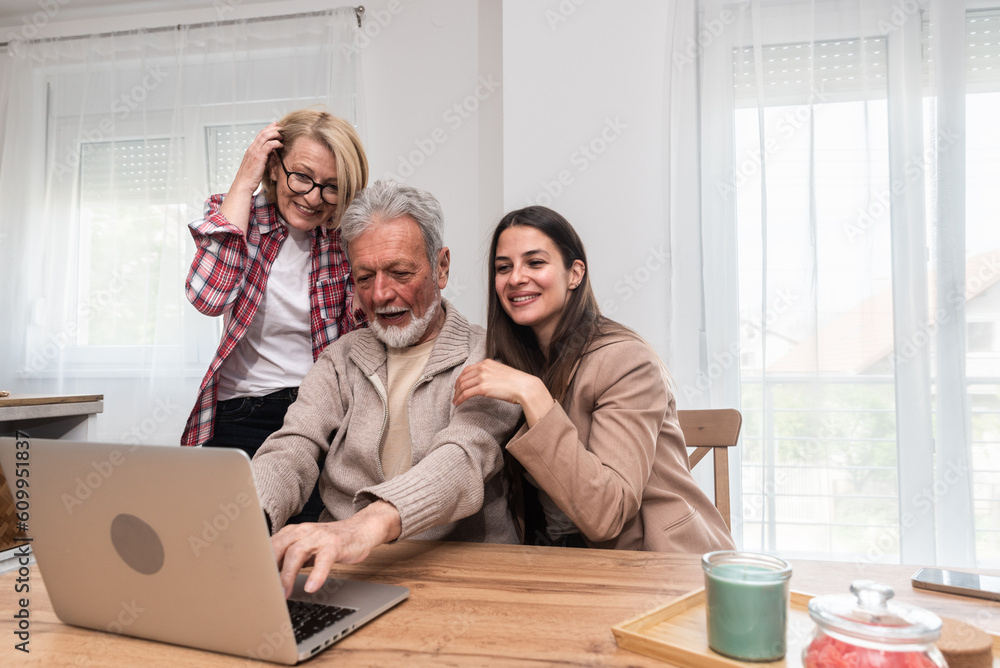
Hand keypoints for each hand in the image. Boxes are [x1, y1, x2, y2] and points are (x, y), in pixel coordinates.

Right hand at [231, 121, 283, 194]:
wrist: (243, 185)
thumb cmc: (250, 178)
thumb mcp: (258, 165)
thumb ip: (264, 158)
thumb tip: (272, 155)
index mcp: (251, 150)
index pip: (260, 135)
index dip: (268, 129)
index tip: (276, 126)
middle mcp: (252, 148)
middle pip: (263, 132)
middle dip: (273, 128)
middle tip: (282, 128)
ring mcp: (254, 152)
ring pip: (265, 136)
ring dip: (275, 134)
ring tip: (282, 136)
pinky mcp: (258, 157)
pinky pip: (269, 145)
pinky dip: (276, 143)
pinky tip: (280, 146)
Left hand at [270, 501, 400, 597]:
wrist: (360, 530)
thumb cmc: (330, 542)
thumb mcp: (306, 548)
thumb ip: (289, 557)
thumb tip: (269, 578)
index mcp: (293, 532)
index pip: (270, 546)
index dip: (260, 564)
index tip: (253, 582)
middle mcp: (304, 531)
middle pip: (279, 547)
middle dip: (270, 570)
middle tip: (266, 591)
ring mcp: (320, 537)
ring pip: (297, 552)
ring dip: (288, 574)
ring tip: (285, 593)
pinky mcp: (336, 545)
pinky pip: (324, 559)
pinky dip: (317, 574)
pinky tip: (312, 587)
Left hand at [453, 360, 554, 426]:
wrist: (525, 387)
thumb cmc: (518, 382)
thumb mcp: (502, 372)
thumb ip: (492, 374)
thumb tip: (487, 382)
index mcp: (487, 363)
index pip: (468, 369)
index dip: (461, 378)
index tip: (458, 384)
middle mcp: (483, 368)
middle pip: (463, 377)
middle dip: (457, 387)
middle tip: (455, 394)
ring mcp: (482, 377)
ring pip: (462, 386)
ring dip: (457, 394)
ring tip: (455, 400)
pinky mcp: (483, 388)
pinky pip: (466, 394)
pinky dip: (460, 399)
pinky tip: (458, 403)